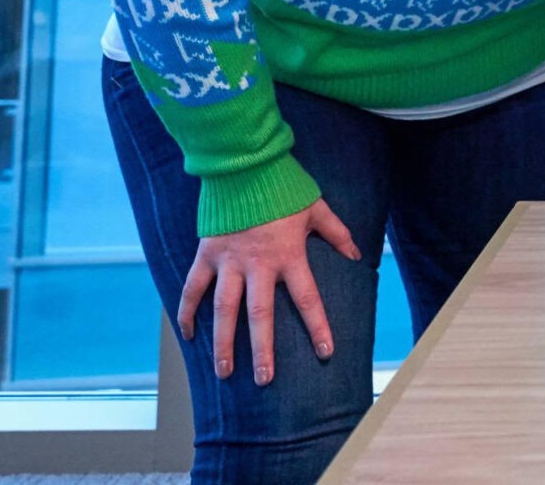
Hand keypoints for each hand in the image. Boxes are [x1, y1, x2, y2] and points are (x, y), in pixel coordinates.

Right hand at [177, 198, 358, 385]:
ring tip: (225, 371)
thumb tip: (356, 255)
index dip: (318, 326)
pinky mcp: (206, 254)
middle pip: (259, 315)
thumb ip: (337, 233)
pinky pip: (192, 289)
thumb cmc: (283, 188)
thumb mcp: (317, 208)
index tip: (326, 352)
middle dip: (262, 349)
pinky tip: (188, 336)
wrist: (243, 165)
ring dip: (223, 342)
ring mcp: (228, 261)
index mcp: (288, 255)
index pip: (307, 298)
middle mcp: (257, 264)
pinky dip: (187, 312)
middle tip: (264, 379)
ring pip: (223, 310)